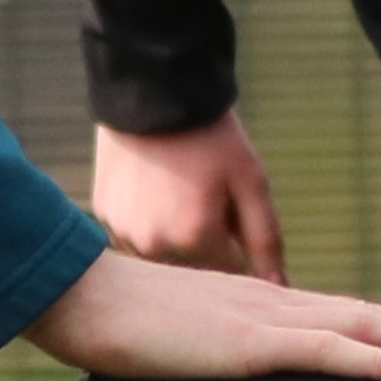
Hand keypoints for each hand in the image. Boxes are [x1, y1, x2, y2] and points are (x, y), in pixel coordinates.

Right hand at [24, 248, 380, 380]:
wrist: (80, 296)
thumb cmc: (117, 325)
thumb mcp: (179, 348)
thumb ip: (211, 362)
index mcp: (260, 308)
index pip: (342, 317)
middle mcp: (275, 305)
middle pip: (369, 314)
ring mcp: (266, 320)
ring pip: (363, 326)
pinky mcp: (250, 343)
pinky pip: (325, 351)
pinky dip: (373, 358)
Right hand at [91, 114, 285, 280]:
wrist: (155, 91)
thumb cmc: (212, 138)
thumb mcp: (251, 183)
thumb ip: (266, 242)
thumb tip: (278, 289)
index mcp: (194, 239)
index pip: (228, 276)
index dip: (237, 247)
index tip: (234, 218)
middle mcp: (153, 245)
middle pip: (192, 268)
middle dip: (205, 242)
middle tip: (205, 194)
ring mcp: (122, 230)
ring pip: (160, 254)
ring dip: (172, 237)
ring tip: (177, 189)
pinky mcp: (102, 214)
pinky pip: (131, 234)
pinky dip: (145, 220)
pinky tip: (153, 187)